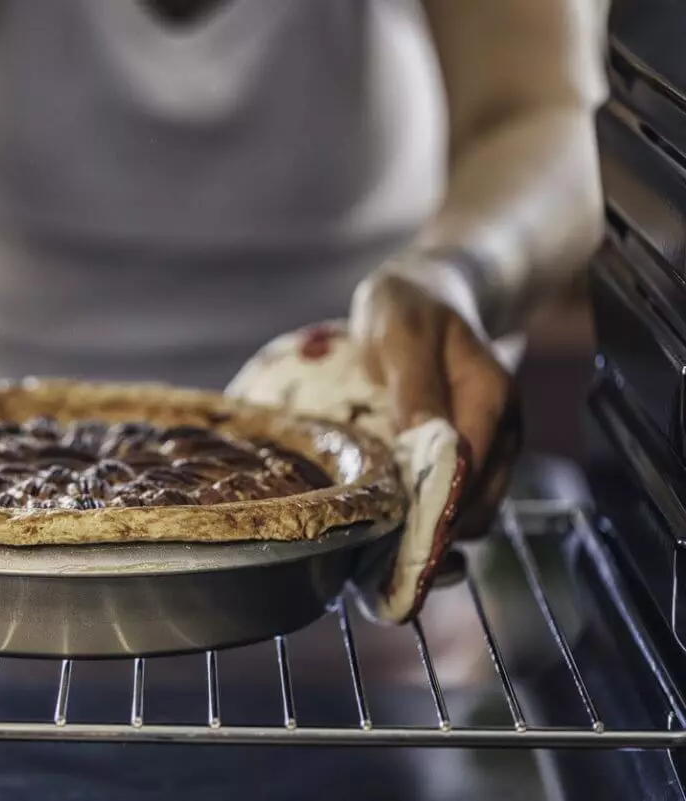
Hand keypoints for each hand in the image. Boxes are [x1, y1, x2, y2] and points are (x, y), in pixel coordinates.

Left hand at [349, 271, 521, 539]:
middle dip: (433, 533)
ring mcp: (488, 448)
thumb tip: (422, 442)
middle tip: (376, 554)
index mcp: (491, 398)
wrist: (427, 293)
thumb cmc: (409, 309)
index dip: (437, 505)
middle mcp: (500, 431)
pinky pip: (453, 502)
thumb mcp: (403, 334)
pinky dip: (426, 522)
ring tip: (376, 553)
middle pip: (477, 504)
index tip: (393, 531)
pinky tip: (387, 533)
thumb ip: (415, 386)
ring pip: (468, 512)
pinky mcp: (466, 458)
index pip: (472, 468)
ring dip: (429, 534)